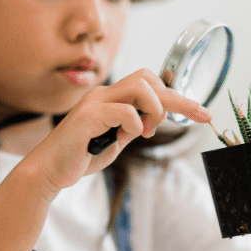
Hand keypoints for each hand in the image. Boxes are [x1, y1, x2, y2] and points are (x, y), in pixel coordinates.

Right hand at [28, 68, 210, 195]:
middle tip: (198, 116)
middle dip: (179, 98)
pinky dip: (134, 123)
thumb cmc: (81, 155)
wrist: (50, 171)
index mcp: (112, 97)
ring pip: (140, 86)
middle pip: (149, 79)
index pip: (151, 84)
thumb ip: (134, 126)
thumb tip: (155, 119)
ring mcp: (95, 102)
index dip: (178, 97)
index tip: (201, 113)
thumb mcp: (117, 139)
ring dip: (154, 109)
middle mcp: (104, 94)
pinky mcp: (88, 117)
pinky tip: (126, 137)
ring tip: (147, 132)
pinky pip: (124, 110)